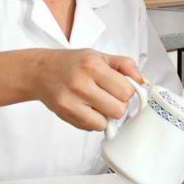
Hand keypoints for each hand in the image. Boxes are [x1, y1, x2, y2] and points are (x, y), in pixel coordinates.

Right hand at [30, 49, 146, 130]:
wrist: (40, 71)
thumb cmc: (71, 63)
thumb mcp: (99, 56)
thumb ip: (124, 65)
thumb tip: (144, 81)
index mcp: (93, 65)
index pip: (126, 90)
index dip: (127, 92)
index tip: (121, 89)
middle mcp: (81, 83)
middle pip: (119, 109)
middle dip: (118, 105)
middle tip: (109, 97)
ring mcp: (72, 101)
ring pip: (106, 122)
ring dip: (106, 115)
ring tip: (97, 103)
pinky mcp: (66, 114)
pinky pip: (92, 127)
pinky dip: (94, 121)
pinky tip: (87, 109)